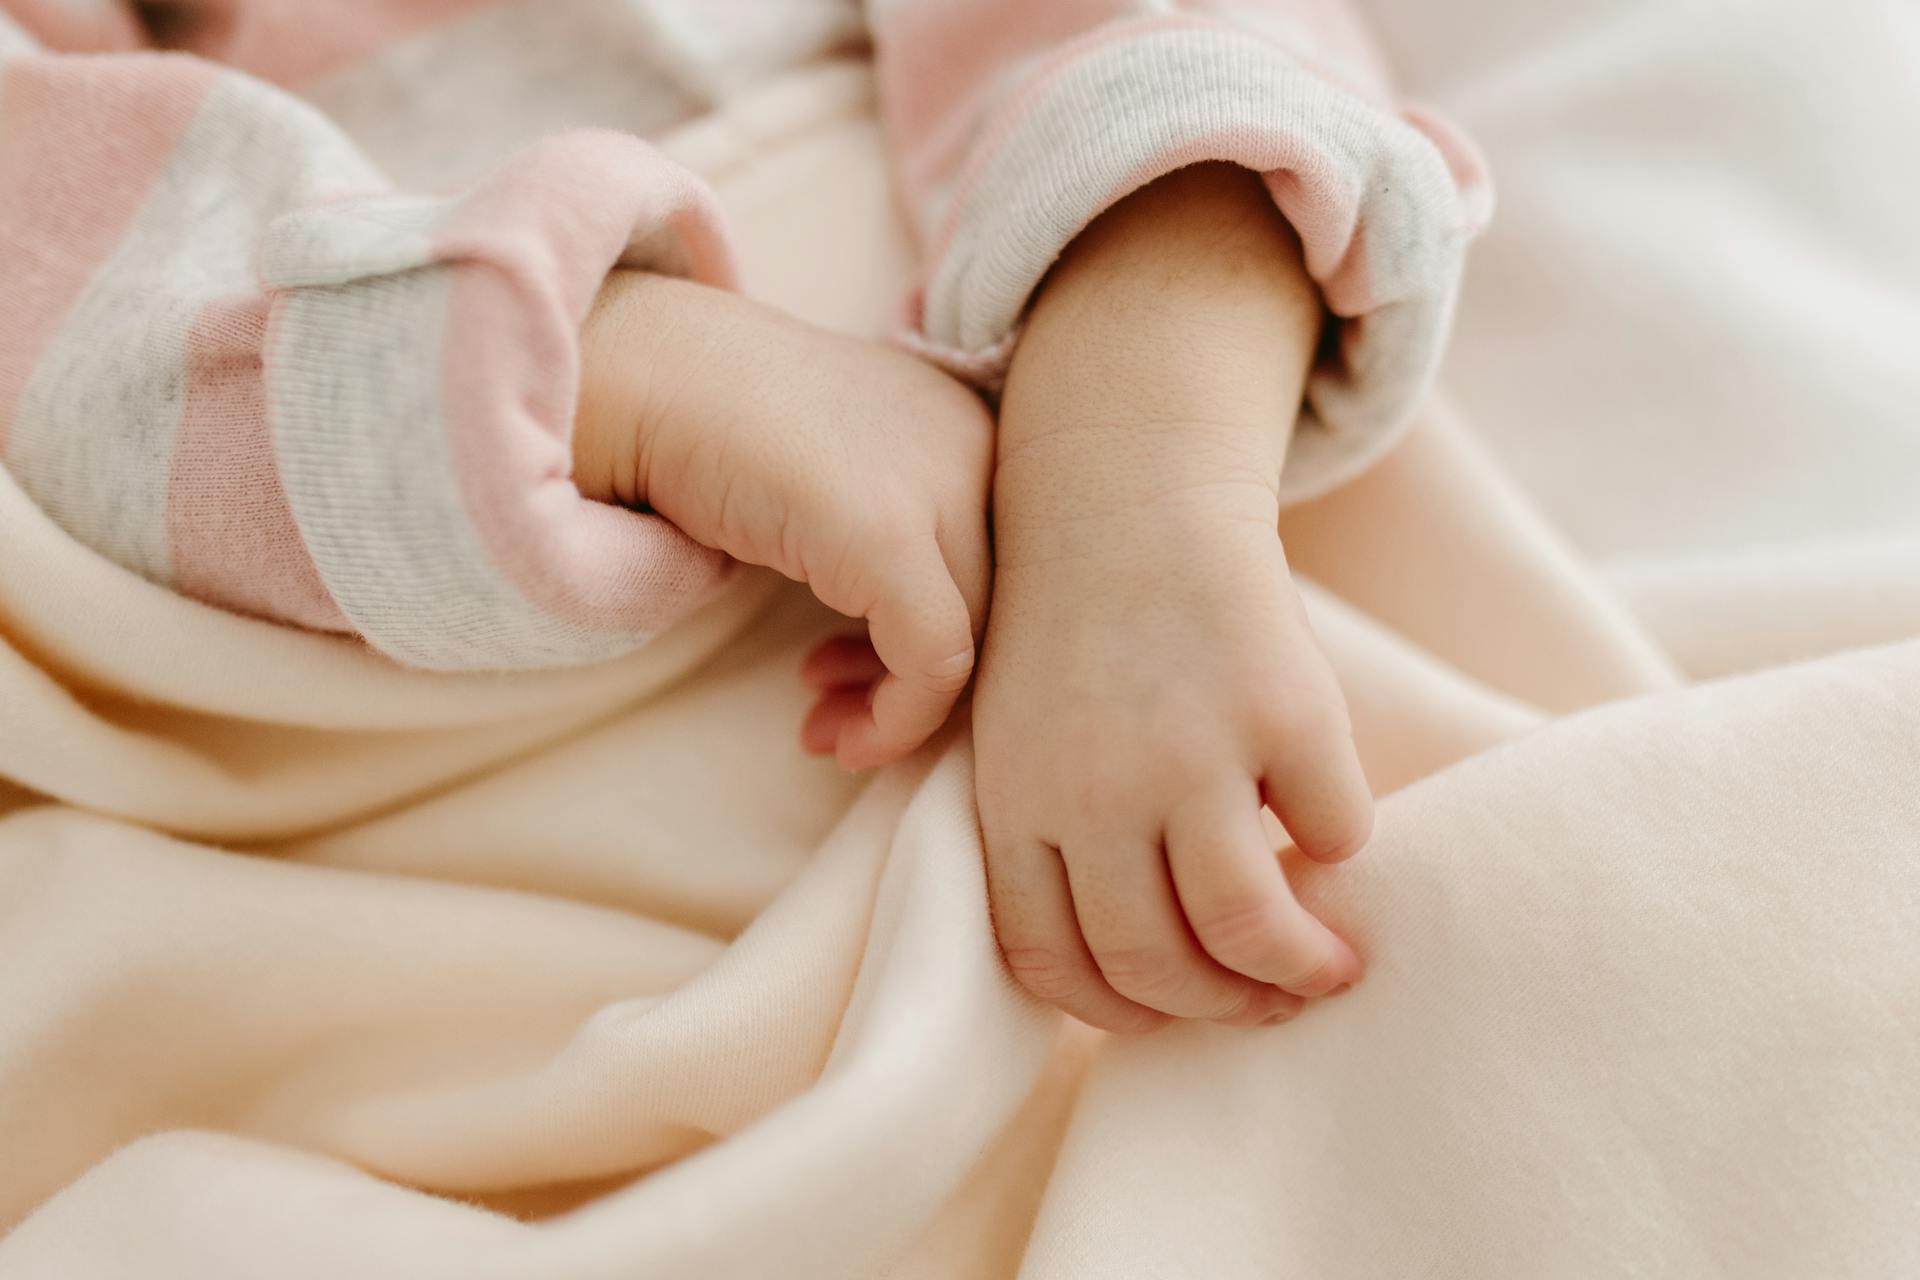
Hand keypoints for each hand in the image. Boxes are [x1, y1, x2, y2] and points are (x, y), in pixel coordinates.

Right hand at [573, 270, 992, 767]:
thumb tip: (905, 643)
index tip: (856, 678)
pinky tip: (840, 735)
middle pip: (993, 605)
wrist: (638, 379)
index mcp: (964, 426)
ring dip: (903, 711)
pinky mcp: (892, 533)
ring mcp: (941, 483)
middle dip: (917, 683)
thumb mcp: (828, 482)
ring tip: (830, 731)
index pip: (997, 567)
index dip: (935, 640)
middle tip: (840, 719)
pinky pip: (935, 660)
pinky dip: (896, 719)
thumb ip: (882, 538)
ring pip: (974, 639)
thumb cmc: (710, 431)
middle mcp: (972, 445)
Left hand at [973, 164, 1372, 1031]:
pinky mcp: (1282, 708)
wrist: (1126, 494)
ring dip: (1298, 969)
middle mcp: (1094, 789)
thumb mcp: (1019, 736)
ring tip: (1330, 967)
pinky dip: (1343, 847)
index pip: (1051, 964)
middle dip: (1221, 1007)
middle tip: (1268, 1005)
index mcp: (1015, 801)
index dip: (1115, 1014)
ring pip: (1246, 924)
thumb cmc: (1074, 633)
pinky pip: (1334, 828)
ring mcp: (1189, 750)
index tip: (1169, 1016)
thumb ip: (1054, 839)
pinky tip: (1330, 827)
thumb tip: (1144, 974)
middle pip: (1155, 963)